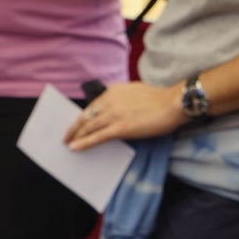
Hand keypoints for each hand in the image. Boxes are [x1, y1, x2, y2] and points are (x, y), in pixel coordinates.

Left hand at [65, 80, 185, 150]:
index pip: (92, 106)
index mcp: (113, 91)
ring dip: (76, 137)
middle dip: (74, 128)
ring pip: (88, 127)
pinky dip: (84, 143)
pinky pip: (97, 137)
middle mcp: (110, 101)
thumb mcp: (135, 92)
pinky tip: (75, 148)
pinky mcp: (120, 128)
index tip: (76, 124)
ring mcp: (114, 114)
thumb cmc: (160, 100)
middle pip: (86, 117)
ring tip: (68, 144)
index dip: (82, 117)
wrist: (172, 103)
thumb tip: (116, 111)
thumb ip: (122, 100)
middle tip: (66, 136)